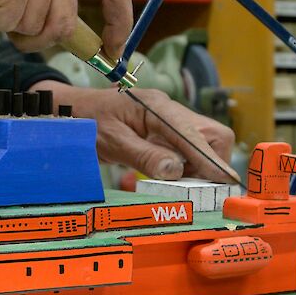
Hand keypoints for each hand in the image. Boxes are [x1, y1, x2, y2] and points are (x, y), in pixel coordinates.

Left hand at [34, 81, 235, 181]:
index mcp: (156, 107)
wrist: (71, 110)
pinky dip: (189, 164)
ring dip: (202, 165)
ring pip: (205, 141)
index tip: (224, 182)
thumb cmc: (86, 122)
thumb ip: (144, 156)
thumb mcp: (111, 142)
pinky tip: (173, 176)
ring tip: (183, 185)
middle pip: (212, 133)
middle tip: (198, 187)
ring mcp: (169, 119)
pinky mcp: (165, 130)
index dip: (211, 160)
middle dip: (214, 161)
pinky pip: (189, 147)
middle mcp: (169, 109)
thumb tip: (176, 172)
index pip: (193, 134)